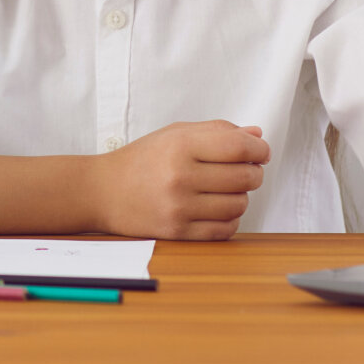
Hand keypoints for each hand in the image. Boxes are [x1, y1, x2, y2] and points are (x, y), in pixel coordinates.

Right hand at [88, 120, 269, 239]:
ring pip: (239, 205)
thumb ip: (217, 131)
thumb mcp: (175, 134)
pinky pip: (225, 230)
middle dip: (253, 173)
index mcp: (180, 146)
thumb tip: (257, 136)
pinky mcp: (178, 232)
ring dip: (240, 197)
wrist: (102, 191)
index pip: (239, 147)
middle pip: (245, 177)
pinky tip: (217, 209)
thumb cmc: (142, 160)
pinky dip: (229, 220)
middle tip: (245, 170)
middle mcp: (180, 177)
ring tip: (224, 190)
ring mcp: (179, 208)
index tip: (261, 152)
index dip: (259, 149)